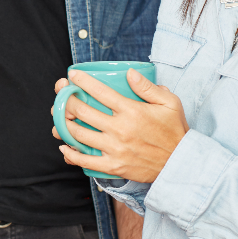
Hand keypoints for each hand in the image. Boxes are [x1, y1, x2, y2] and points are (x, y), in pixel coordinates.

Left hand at [54, 68, 188, 182]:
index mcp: (131, 111)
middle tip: (60, 94)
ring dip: (62, 125)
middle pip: (82, 111)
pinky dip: (70, 153)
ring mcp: (114, 149)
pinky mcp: (113, 166)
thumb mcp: (169, 103)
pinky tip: (64, 145)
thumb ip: (148, 87)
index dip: (82, 81)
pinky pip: (85, 160)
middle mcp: (119, 129)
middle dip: (65, 100)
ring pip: (78, 134)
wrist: (180, 164)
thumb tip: (129, 72)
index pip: (100, 92)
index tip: (72, 75)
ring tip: (57, 117)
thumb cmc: (175, 131)